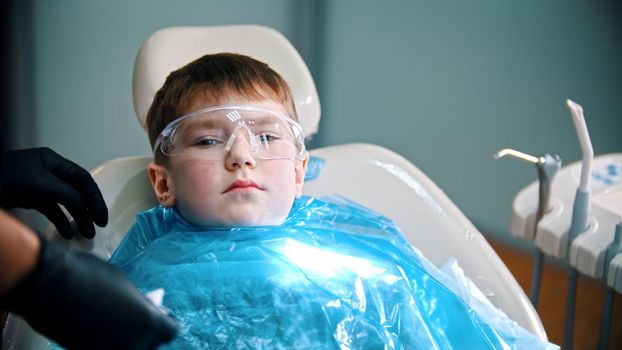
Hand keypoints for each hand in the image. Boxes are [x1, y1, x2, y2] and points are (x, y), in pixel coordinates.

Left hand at [0, 147, 107, 238]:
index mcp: (55, 162)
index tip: (101, 216)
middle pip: (76, 192)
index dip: (95, 198)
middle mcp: (50, 173)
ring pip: (65, 203)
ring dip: (77, 218)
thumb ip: (70, 195)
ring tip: (86, 233)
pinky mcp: (30, 199)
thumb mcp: (45, 185)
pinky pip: (51, 211)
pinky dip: (60, 222)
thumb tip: (86, 208)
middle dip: (88, 210)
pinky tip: (67, 233)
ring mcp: (40, 186)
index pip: (84, 180)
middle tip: (97, 226)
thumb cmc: (11, 177)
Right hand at [1, 237, 177, 348]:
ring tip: (116, 322)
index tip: (161, 314)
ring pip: (126, 347)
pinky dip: (106, 340)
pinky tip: (100, 327)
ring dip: (125, 337)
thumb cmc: (88, 276)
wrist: (47, 285)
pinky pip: (106, 347)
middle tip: (137, 318)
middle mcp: (131, 344)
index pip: (169, 331)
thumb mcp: (124, 283)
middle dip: (146, 332)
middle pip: (148, 344)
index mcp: (147, 323)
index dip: (165, 321)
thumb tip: (145, 308)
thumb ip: (139, 302)